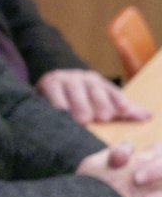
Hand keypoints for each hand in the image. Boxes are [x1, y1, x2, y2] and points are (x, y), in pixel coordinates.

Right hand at [35, 69, 149, 123]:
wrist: (49, 84)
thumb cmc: (77, 98)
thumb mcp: (99, 100)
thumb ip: (121, 108)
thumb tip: (148, 116)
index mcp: (97, 81)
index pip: (110, 90)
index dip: (117, 100)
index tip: (124, 110)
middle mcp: (82, 77)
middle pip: (94, 90)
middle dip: (99, 104)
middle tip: (103, 117)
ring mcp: (65, 79)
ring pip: (75, 92)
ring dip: (78, 105)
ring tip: (83, 119)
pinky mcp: (48, 83)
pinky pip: (54, 94)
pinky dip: (57, 104)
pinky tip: (61, 113)